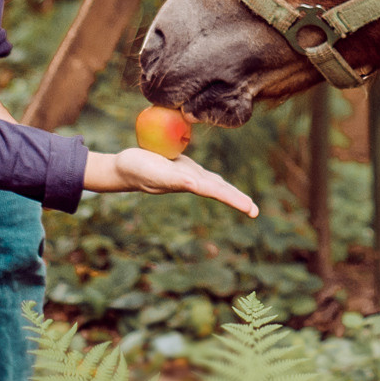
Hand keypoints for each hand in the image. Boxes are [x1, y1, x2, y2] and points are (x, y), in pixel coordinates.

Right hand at [83, 148, 259, 218]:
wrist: (125, 168)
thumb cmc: (136, 168)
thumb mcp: (154, 172)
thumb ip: (172, 179)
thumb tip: (195, 184)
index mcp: (186, 183)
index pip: (214, 190)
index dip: (231, 197)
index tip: (247, 207)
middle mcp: (190, 182)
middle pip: (218, 190)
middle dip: (237, 200)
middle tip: (254, 212)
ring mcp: (188, 176)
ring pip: (215, 185)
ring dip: (231, 194)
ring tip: (248, 206)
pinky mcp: (184, 169)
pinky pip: (206, 176)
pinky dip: (218, 182)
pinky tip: (223, 186)